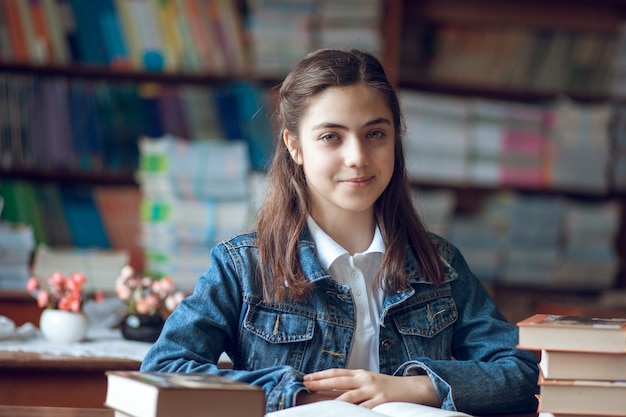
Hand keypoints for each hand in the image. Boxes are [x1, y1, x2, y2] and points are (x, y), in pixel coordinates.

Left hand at [302, 369, 439, 408]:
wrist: (414, 388)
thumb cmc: (389, 387)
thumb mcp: (370, 382)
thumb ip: (354, 385)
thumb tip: (334, 390)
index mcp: (361, 374)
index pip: (337, 373)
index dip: (321, 375)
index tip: (306, 377)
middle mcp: (365, 379)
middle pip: (339, 381)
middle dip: (321, 383)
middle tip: (306, 384)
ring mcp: (373, 390)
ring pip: (349, 396)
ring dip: (333, 400)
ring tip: (320, 404)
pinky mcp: (382, 401)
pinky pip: (365, 409)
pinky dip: (355, 412)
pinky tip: (345, 414)